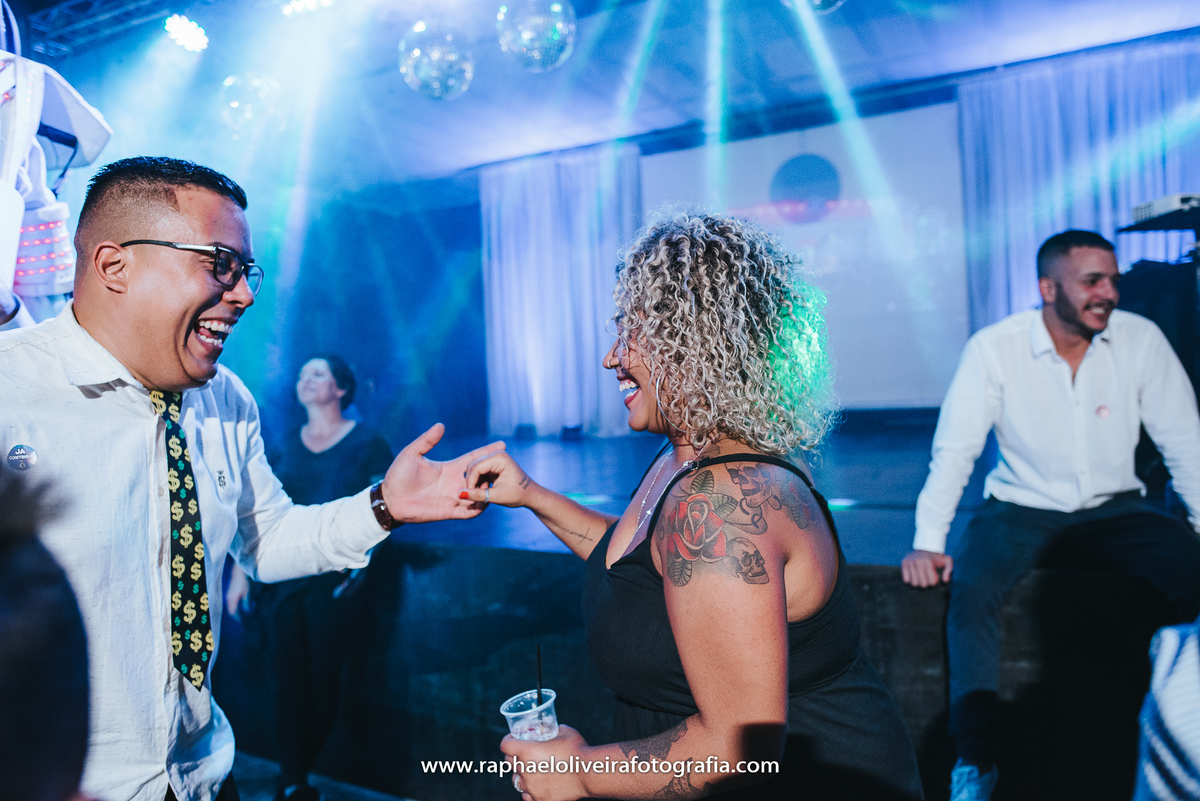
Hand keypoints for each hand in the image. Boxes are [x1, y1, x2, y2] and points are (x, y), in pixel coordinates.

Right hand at [224, 564, 251, 620]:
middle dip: (236, 616)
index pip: (233, 612)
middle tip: (242, 621)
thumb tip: (246, 611)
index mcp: (232, 599)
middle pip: (231, 611)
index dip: (237, 618)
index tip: (242, 622)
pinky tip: (239, 609)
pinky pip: (230, 604)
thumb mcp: (246, 592)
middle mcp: (229, 598)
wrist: (238, 573)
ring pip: (230, 608)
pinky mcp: (229, 595)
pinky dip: (234, 608)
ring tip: (241, 616)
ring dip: (235, 612)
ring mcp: (228, 596)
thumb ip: (245, 602)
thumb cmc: (243, 582)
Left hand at [381, 423, 505, 522]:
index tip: (503, 444)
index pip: (473, 459)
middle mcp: (454, 482)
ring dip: (487, 491)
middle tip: (503, 467)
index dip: (487, 451)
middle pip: (480, 477)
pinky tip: (486, 503)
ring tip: (498, 485)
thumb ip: (427, 440)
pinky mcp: (448, 511)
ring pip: (478, 495)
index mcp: (449, 468)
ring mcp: (453, 498)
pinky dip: (478, 508)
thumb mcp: (411, 453)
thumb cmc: (398, 475)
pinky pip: (469, 512)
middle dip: (493, 473)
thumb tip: (441, 425)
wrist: (390, 499)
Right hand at [460, 450, 536, 508]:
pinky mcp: (493, 465)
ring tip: (479, 495)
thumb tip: (459, 494)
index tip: (468, 495)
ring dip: (474, 482)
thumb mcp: (497, 496)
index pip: (476, 467)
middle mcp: (496, 455)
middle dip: (471, 482)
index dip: (470, 482)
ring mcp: (495, 459)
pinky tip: (483, 491)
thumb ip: (478, 495)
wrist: (530, 494)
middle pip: (473, 466)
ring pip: (474, 469)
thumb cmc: (517, 495)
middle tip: (471, 496)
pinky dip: (478, 482)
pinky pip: (479, 472)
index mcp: (499, 458)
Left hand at [501, 725, 589, 800]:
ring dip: (522, 775)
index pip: (505, 745)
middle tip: (523, 754)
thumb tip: (552, 729)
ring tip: (532, 772)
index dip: (508, 740)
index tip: (513, 739)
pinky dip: (530, 791)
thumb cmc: (578, 750)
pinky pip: (527, 796)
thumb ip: (553, 730)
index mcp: (527, 751)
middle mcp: (525, 770)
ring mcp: (532, 787)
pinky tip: (537, 786)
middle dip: (514, 756)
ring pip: (516, 781)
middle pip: (508, 762)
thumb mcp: (564, 731)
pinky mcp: (540, 799)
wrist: (589, 773)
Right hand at [901, 549, 953, 586]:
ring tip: (920, 577)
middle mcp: (918, 562)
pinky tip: (914, 576)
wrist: (925, 548)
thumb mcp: (947, 561)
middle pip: (922, 584)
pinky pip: (905, 580)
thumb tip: (945, 580)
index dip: (934, 582)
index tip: (934, 577)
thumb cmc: (937, 558)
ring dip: (918, 583)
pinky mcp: (904, 563)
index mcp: (928, 562)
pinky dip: (910, 580)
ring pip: (914, 583)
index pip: (932, 582)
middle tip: (927, 578)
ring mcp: (909, 562)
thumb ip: (949, 570)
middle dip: (926, 584)